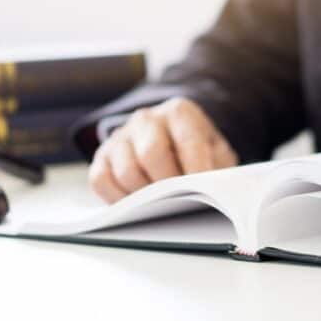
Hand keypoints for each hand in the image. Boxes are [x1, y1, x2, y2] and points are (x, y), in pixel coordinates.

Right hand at [88, 97, 238, 202]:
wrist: (170, 140)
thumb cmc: (196, 151)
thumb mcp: (216, 152)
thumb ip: (219, 167)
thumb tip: (218, 191)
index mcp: (180, 112)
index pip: (187, 140)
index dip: (196, 169)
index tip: (203, 191)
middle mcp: (147, 119)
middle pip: (151, 154)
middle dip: (167, 185)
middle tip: (178, 204)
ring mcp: (122, 136)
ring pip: (126, 171)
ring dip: (143, 197)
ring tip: (159, 208)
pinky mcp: (103, 156)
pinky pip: (101, 180)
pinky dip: (117, 199)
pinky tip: (134, 206)